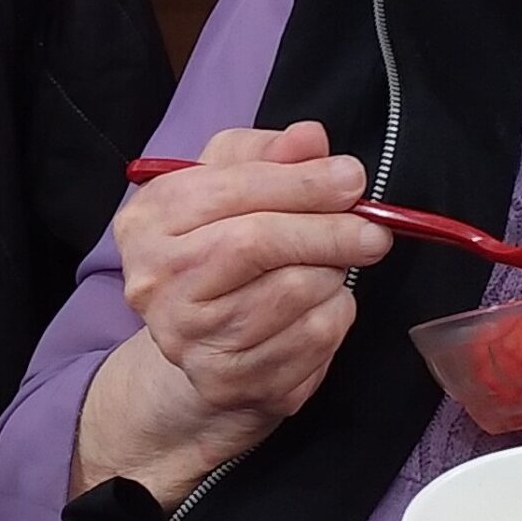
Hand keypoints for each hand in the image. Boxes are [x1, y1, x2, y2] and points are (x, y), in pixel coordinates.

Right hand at [81, 123, 391, 505]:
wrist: (200, 347)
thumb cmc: (218, 250)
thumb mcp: (228, 186)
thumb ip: (266, 156)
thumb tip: (310, 139)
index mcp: (148, 223)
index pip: (231, 190)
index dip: (300, 182)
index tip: (351, 177)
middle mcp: (156, 283)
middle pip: (258, 243)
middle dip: (328, 229)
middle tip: (373, 228)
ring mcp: (190, 339)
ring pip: (294, 291)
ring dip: (332, 274)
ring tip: (331, 266)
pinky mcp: (231, 381)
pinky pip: (312, 338)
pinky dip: (334, 314)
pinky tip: (322, 304)